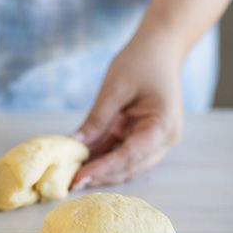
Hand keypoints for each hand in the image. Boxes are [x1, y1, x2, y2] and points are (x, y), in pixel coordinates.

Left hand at [72, 29, 183, 188]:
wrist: (160, 48)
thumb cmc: (141, 62)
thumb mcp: (114, 88)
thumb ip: (96, 119)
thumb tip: (74, 144)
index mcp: (163, 126)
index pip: (130, 155)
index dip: (103, 169)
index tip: (78, 179)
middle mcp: (164, 139)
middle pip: (129, 167)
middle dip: (99, 176)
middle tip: (68, 184)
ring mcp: (156, 141)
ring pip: (125, 166)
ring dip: (99, 171)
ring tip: (70, 177)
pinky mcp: (143, 137)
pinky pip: (121, 154)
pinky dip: (102, 160)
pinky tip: (80, 164)